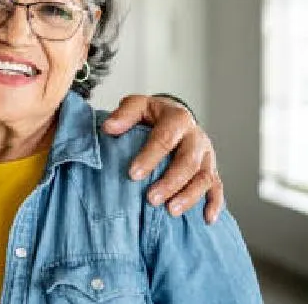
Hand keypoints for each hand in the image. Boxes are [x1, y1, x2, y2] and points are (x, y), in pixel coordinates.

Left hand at [103, 95, 223, 223]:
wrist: (175, 116)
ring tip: (171, 211)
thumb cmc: (152, 114)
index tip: (133, 175)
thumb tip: (109, 128)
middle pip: (188, 161)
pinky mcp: (212, 169)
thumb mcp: (137, 106)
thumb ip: (124, 115)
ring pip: (205, 177)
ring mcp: (207, 155)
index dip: (150, 157)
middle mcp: (196, 137)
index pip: (165, 138)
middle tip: (151, 199)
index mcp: (178, 118)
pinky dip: (214, 204)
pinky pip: (217, 187)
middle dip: (171, 182)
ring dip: (189, 196)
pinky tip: (207, 219)